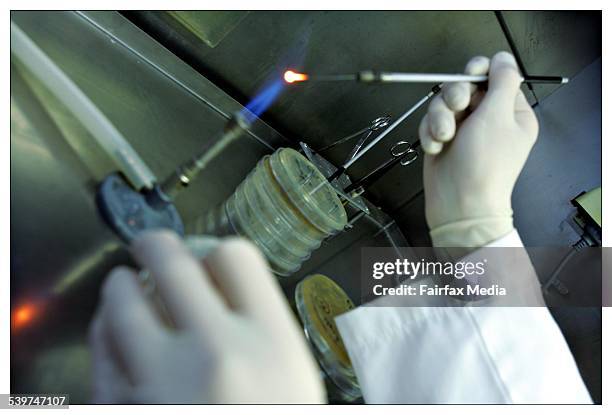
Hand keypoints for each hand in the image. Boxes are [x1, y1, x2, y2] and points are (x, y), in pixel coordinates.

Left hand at [89, 231, 324, 402]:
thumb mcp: (291, 379)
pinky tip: (113, 328)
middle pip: (173, 262)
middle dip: (157, 246)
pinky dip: (103, 330)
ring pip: (122, 301)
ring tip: (125, 285)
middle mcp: (217, 355)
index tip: (207, 257)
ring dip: (120, 285)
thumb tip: (218, 284)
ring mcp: (163, 384)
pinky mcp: (124, 408)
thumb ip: (262, 328)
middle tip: (152, 248)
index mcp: (271, 344)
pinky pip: (101, 351)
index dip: (217, 250)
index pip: (235, 257)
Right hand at [419, 52, 538, 247]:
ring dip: (439, 118)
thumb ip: (501, 81)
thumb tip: (502, 58)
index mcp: (511, 113)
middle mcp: (488, 119)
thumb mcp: (498, 117)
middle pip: (464, 86)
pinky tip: (436, 148)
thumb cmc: (484, 165)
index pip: (494, 77)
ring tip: (444, 137)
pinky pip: (430, 122)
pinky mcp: (443, 140)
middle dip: (455, 97)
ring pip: (443, 104)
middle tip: (457, 109)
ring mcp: (464, 130)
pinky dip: (430, 134)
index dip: (479, 72)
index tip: (470, 76)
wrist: (459, 205)